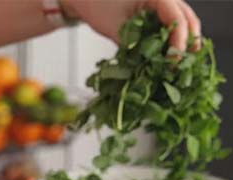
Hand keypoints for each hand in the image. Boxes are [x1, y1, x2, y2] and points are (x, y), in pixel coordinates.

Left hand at [61, 0, 200, 50]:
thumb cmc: (97, 5)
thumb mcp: (114, 27)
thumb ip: (131, 44)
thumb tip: (144, 66)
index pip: (177, 19)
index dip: (179, 41)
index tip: (174, 60)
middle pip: (188, 18)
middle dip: (188, 41)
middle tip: (184, 63)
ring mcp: (162, 4)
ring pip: (182, 22)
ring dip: (182, 42)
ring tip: (178, 62)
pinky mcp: (156, 13)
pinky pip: (170, 25)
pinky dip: (171, 40)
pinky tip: (167, 56)